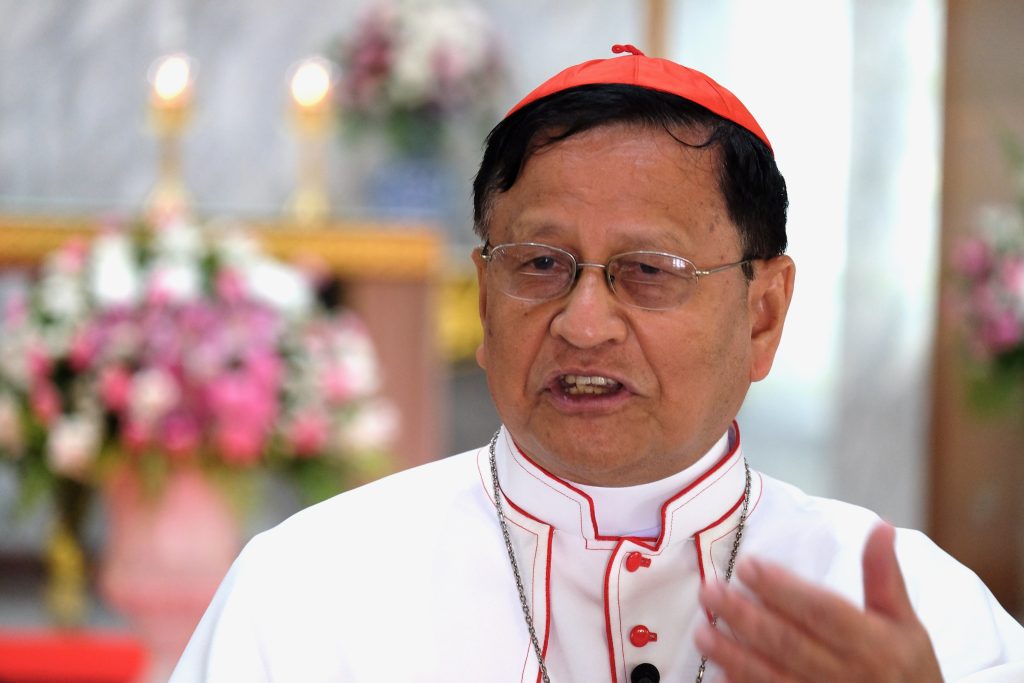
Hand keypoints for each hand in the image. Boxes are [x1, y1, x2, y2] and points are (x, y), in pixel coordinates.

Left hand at [695, 522, 942, 681]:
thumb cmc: (909, 669)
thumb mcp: (905, 622)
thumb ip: (885, 577)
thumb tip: (881, 527)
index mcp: (871, 643)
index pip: (821, 611)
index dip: (784, 589)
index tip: (748, 565)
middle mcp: (846, 673)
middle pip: (788, 642)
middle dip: (745, 617)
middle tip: (709, 591)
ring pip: (772, 676)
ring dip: (734, 655)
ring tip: (702, 630)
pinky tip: (716, 674)